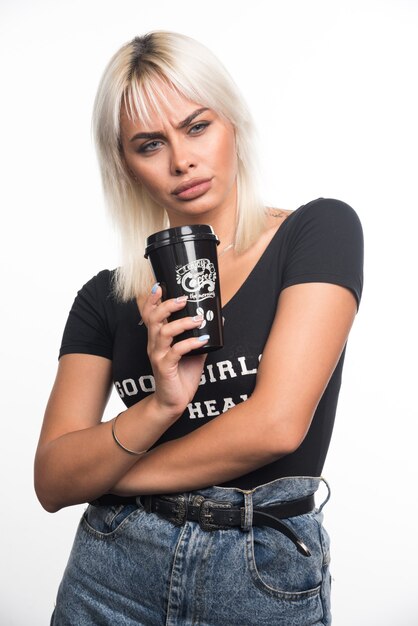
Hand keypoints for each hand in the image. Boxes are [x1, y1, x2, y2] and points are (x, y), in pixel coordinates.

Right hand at [139, 285, 207, 419]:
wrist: (173, 401)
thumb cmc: (181, 376)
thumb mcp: (193, 353)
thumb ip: (199, 337)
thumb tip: (216, 323)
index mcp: (158, 338)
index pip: (149, 314)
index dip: (152, 299)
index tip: (160, 285)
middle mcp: (154, 344)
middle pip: (153, 319)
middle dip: (167, 305)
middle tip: (184, 299)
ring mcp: (158, 356)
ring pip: (163, 333)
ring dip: (181, 323)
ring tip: (197, 319)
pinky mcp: (164, 367)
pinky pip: (175, 352)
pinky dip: (190, 343)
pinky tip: (202, 341)